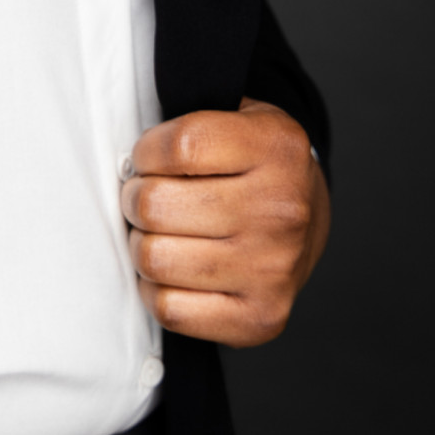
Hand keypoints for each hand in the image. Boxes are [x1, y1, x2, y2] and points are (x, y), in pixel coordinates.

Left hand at [120, 97, 329, 346]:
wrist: (309, 219)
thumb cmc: (254, 163)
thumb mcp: (237, 116)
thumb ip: (189, 120)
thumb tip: (125, 156)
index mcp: (277, 148)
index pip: (179, 145)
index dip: (145, 151)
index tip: (148, 157)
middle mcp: (281, 211)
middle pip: (155, 205)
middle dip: (135, 198)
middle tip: (146, 197)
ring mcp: (272, 270)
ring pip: (154, 259)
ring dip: (141, 243)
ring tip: (158, 232)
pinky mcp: (260, 319)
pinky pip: (170, 309)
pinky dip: (156, 289)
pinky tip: (172, 270)